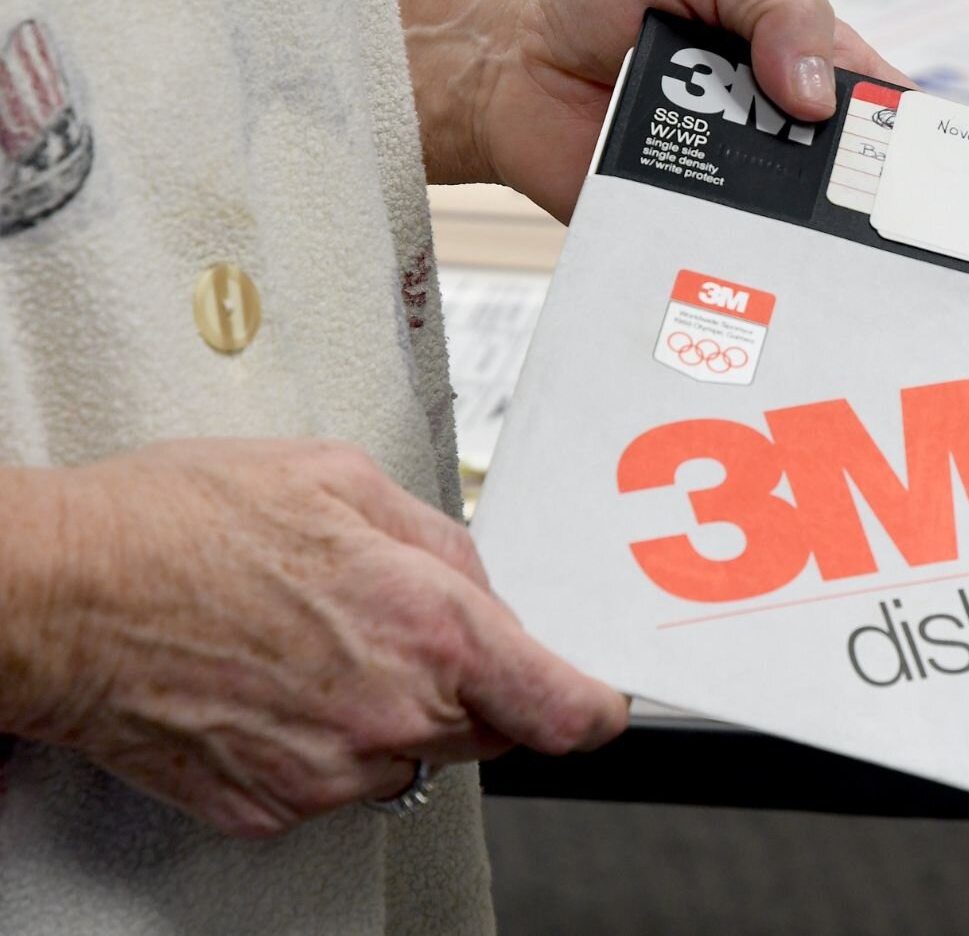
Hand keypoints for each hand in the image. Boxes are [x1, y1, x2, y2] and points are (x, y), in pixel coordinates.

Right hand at [8, 439, 625, 838]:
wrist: (56, 594)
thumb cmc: (178, 525)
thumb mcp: (341, 480)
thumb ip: (442, 541)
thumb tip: (481, 585)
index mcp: (429, 628)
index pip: (565, 710)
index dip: (592, 704)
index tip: (597, 698)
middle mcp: (392, 713)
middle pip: (497, 728)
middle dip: (477, 682)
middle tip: (407, 627)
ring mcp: (330, 770)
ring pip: (415, 753)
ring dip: (396, 708)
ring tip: (319, 641)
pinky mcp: (272, 804)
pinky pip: (339, 777)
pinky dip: (327, 736)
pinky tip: (277, 678)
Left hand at [382, 0, 910, 218]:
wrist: (504, 63)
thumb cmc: (598, 1)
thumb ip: (768, 4)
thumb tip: (815, 84)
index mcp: (796, 58)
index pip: (876, 97)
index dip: (907, 128)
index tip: (923, 155)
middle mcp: (773, 129)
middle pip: (848, 175)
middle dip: (866, 192)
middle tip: (869, 201)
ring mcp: (731, 183)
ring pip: (793, 226)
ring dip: (802, 230)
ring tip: (803, 227)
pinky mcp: (684, 227)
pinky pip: (723, 254)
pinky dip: (736, 259)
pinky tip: (742, 253)